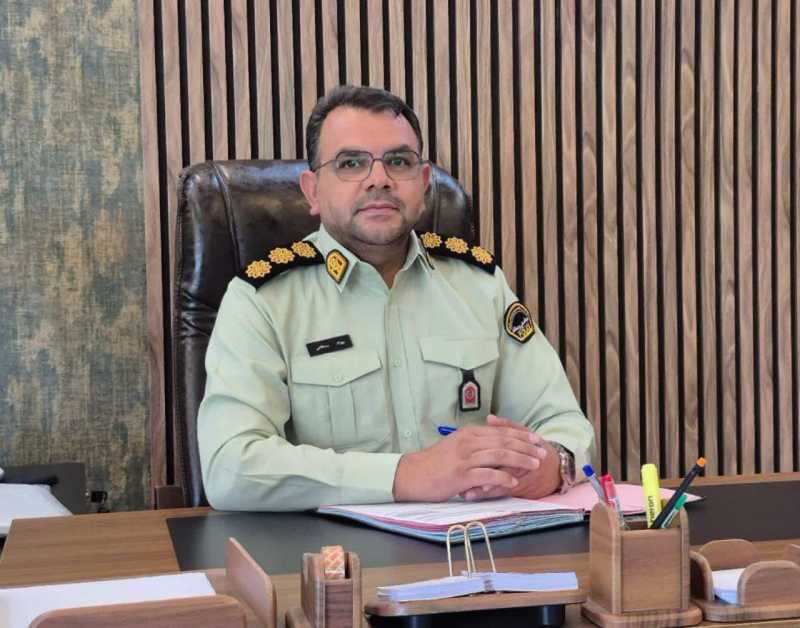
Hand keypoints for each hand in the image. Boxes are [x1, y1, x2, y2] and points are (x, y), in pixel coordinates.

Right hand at [392, 418, 546, 501]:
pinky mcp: (461, 476)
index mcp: (468, 433)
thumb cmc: (434, 463)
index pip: (500, 431)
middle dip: (526, 446)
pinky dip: (503, 477)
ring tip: (535, 465)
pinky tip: (514, 482)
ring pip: (500, 455)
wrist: (412, 475)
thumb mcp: (454, 446)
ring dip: (520, 460)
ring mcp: (465, 459)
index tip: (536, 439)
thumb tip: (494, 443)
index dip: (521, 435)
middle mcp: (468, 442)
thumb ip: (473, 443)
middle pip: (504, 441)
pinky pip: (488, 475)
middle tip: (542, 452)